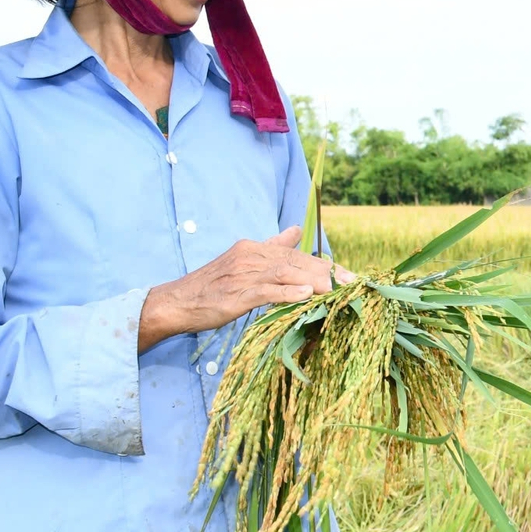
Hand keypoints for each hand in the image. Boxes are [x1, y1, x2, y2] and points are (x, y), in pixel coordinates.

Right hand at [138, 227, 354, 350]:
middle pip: (296, 262)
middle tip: (353, 284)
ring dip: (314, 282)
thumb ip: (272, 246)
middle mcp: (251, 256)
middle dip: (327, 274)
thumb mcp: (244, 261)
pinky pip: (265, 291)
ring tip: (337, 290)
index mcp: (255, 247)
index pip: (297, 254)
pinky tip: (305, 295)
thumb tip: (296, 230)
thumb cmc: (214, 285)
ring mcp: (243, 274)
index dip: (325, 266)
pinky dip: (286, 293)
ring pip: (285, 274)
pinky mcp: (235, 294)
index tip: (350, 276)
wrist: (177, 301)